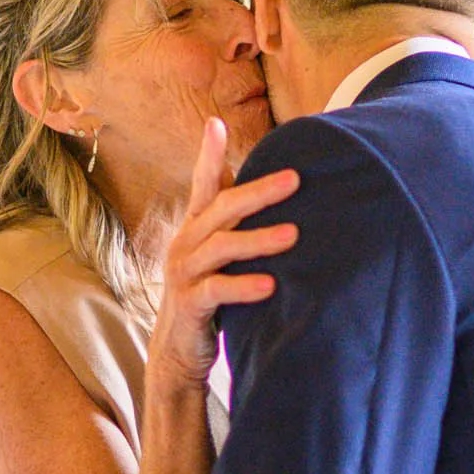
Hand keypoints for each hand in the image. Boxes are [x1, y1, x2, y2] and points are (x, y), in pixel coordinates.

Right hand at [152, 117, 299, 389]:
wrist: (178, 350)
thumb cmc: (209, 294)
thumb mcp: (219, 255)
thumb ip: (235, 225)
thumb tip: (276, 190)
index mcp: (195, 228)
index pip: (203, 185)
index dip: (208, 154)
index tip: (215, 123)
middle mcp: (186, 244)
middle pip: (221, 208)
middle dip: (259, 191)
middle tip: (295, 179)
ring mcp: (184, 273)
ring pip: (222, 246)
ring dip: (259, 239)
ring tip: (294, 235)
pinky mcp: (190, 305)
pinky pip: (217, 290)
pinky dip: (244, 286)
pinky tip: (271, 285)